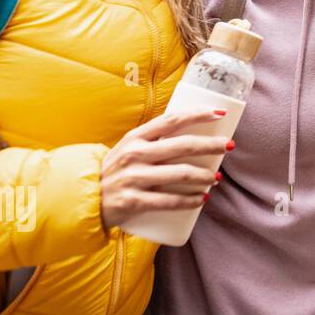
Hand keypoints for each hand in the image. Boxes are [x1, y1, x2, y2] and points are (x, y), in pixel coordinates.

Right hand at [100, 108, 229, 230]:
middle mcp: (134, 154)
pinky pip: (170, 201)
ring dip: (205, 176)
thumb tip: (192, 135)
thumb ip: (153, 141)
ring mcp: (133, 178)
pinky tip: (203, 199)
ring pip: (181, 174)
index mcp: (135, 137)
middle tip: (229, 146)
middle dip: (211, 145)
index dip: (198, 114)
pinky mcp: (133, 201)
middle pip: (183, 145)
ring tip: (217, 177)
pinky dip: (191, 201)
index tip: (220, 113)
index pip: (172, 120)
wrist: (85, 199)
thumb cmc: (115, 172)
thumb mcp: (128, 149)